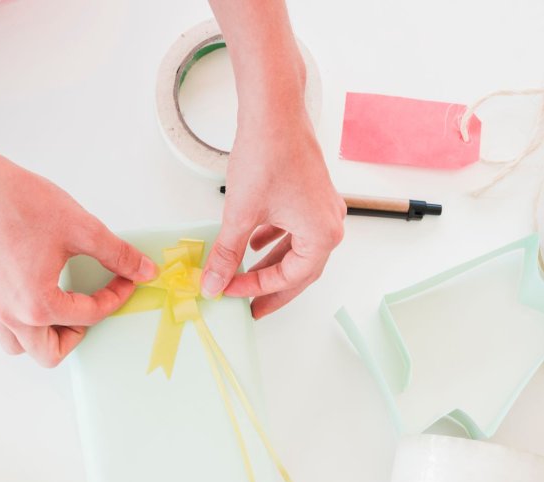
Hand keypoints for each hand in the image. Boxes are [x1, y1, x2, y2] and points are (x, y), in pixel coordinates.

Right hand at [0, 153, 156, 365]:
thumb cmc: (21, 205)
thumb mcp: (82, 229)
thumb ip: (118, 255)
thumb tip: (143, 270)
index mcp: (38, 304)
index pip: (90, 315)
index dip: (116, 297)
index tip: (125, 281)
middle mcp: (12, 314)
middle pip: (50, 353)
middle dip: (77, 333)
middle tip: (91, 306)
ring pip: (19, 347)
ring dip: (43, 337)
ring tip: (62, 310)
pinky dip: (17, 324)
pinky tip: (32, 300)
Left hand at [200, 105, 344, 317]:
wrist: (274, 110)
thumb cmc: (267, 155)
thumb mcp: (240, 214)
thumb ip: (226, 255)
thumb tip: (213, 284)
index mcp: (321, 235)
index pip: (289, 278)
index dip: (255, 288)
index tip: (228, 291)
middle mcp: (330, 223)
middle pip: (301, 271)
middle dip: (272, 288)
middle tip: (251, 308)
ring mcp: (323, 207)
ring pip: (298, 250)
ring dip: (273, 265)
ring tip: (248, 279)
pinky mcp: (312, 193)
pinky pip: (297, 229)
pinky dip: (276, 241)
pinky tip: (254, 243)